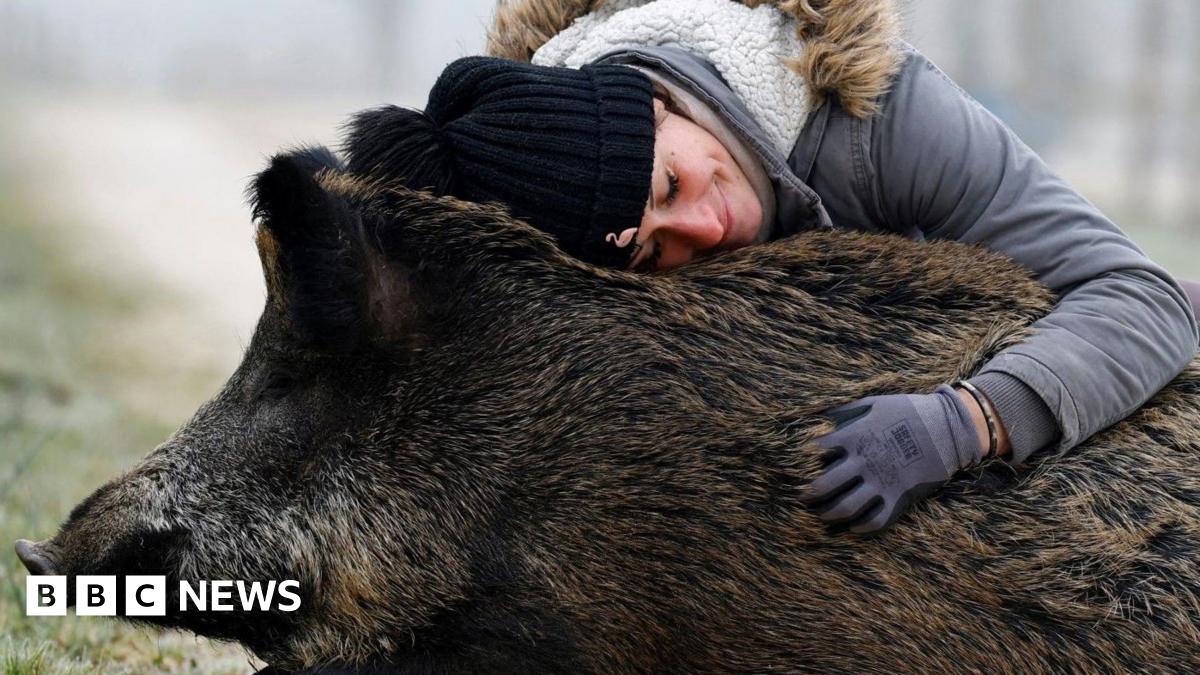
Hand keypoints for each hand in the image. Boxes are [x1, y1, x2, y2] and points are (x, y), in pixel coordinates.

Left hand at [801, 385, 983, 533]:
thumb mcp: (874, 403)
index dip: (801, 460)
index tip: (795, 465)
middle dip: (808, 495)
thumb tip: (820, 418)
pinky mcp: (899, 498)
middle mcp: (864, 462)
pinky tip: (852, 525)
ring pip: (845, 508)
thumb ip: (845, 412)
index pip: (816, 453)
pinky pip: (874, 520)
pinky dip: (860, 527)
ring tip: (821, 513)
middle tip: (802, 497)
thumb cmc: (908, 411)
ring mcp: (881, 482)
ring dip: (828, 514)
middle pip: (824, 486)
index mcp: (854, 436)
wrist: (948, 427)